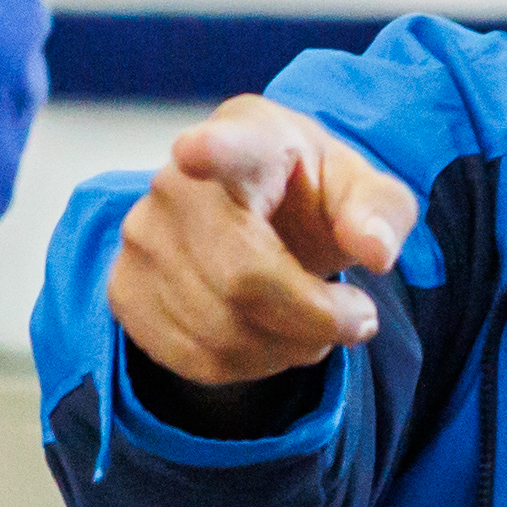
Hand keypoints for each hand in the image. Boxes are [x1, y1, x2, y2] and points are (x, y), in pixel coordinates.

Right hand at [105, 98, 415, 388]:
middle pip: (244, 278)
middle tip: (359, 319)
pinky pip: (194, 357)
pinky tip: (269, 336)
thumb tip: (376, 251)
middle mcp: (177, 186)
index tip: (195, 149)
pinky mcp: (124, 289)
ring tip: (313, 325)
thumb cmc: (309, 200)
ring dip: (289, 347)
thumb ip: (382, 211)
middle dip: (315, 317)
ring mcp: (141, 239)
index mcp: (247, 142)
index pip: (227, 146)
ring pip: (221, 330)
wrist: (253, 223)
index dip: (210, 149)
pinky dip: (250, 364)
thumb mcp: (360, 192)